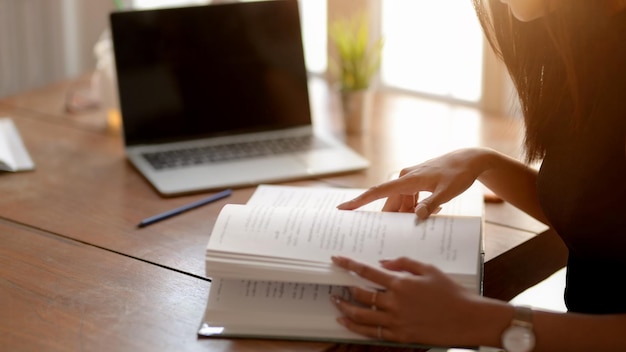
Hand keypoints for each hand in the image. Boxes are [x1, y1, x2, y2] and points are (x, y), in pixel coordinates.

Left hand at [330, 255, 482, 345]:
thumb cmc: (450, 292)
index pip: (367, 272)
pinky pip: (372, 332)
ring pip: (361, 316)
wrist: (467, 319)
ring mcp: (396, 321)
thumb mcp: (428, 269)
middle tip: (336, 284)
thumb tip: (382, 263)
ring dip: (345, 309)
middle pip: (360, 294)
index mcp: (401, 283)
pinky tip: (347, 323)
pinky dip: (356, 328)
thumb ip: (403, 263)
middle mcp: (395, 302)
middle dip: (344, 288)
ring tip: (336, 303)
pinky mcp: (400, 335)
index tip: (336, 259)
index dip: (348, 264)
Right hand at [337, 148, 487, 218]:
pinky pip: (411, 200)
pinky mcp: (418, 182)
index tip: (343, 208)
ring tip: (425, 220)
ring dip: (409, 215)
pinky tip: (434, 211)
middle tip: (392, 235)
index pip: (378, 192)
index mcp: (407, 179)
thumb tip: (415, 217)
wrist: (470, 160)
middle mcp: (405, 178)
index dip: (359, 201)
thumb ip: (431, 205)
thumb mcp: (447, 192)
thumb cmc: (459, 174)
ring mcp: (411, 180)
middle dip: (394, 219)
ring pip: (402, 204)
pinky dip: (417, 208)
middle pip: (391, 203)